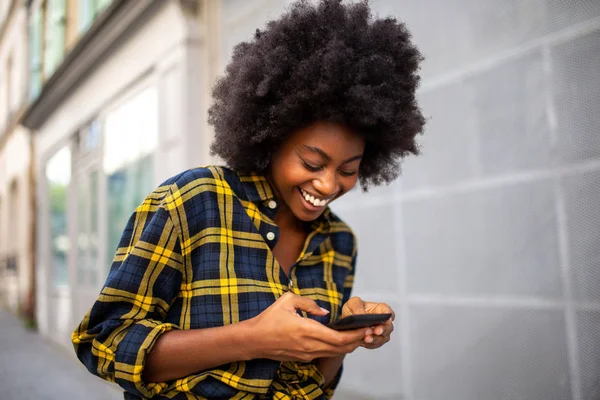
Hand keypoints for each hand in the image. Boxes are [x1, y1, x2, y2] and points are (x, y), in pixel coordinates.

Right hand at [249, 292, 369, 362]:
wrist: (253, 340)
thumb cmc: (269, 319)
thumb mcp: (287, 300)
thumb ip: (308, 303)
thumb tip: (324, 311)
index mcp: (307, 330)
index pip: (339, 337)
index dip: (356, 334)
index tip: (367, 328)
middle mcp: (310, 345)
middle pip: (341, 347)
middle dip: (358, 340)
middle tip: (370, 331)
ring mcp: (307, 354)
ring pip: (335, 352)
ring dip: (349, 345)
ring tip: (360, 335)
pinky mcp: (304, 357)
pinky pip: (326, 353)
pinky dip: (337, 347)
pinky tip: (342, 339)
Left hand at [341, 297, 394, 348]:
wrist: (347, 322)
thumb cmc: (353, 310)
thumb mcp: (353, 303)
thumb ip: (357, 306)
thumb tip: (361, 314)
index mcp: (380, 309)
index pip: (388, 311)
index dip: (389, 316)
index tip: (387, 319)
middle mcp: (382, 322)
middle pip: (388, 327)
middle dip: (383, 329)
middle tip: (376, 331)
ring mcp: (380, 333)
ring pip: (383, 338)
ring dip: (376, 339)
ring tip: (367, 338)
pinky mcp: (374, 341)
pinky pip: (375, 344)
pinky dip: (370, 344)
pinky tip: (364, 342)